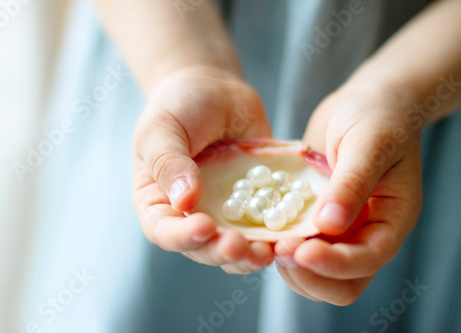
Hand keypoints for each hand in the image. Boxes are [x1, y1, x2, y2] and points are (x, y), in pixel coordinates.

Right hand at [133, 67, 273, 273]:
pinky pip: (264, 226)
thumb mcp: (162, 129)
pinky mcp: (253, 204)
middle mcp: (190, 214)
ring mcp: (224, 212)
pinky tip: (289, 235)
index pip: (163, 231)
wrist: (215, 90)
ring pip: (235, 246)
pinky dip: (276, 235)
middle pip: (203, 247)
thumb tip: (184, 201)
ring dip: (250, 255)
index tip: (203, 228)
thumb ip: (169, 163)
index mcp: (158, 202)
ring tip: (266, 250)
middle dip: (221, 251)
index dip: (182, 237)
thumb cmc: (178, 107)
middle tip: (239, 246)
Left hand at [275, 84, 422, 304]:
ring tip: (267, 242)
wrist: (364, 102)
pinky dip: (279, 244)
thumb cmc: (378, 116)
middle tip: (279, 251)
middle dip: (309, 274)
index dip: (335, 263)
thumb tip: (327, 226)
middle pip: (342, 282)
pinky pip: (296, 243)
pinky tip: (259, 227)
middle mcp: (365, 232)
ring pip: (315, 271)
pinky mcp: (313, 216)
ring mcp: (339, 228)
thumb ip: (350, 184)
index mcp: (390, 220)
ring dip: (290, 265)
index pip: (368, 260)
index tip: (301, 250)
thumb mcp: (369, 144)